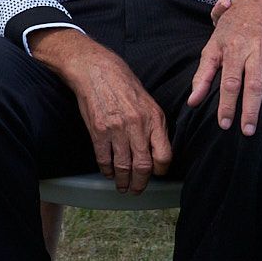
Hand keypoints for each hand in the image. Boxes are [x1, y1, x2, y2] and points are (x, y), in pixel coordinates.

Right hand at [31, 31, 171, 192]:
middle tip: (137, 189)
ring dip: (123, 182)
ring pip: (123, 167)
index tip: (156, 175)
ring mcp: (117, 129)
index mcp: (154, 118)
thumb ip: (153, 126)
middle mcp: (138, 125)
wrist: (97, 70)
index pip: (164, 155)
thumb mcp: (148, 102)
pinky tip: (109, 172)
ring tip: (123, 187)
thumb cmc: (123, 84)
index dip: (161, 170)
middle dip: (140, 183)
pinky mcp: (99, 131)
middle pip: (143, 167)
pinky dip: (107, 171)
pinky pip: (104, 160)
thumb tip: (157, 151)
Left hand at [190, 0, 261, 134]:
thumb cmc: (231, 28)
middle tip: (248, 131)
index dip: (227, 104)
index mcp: (235, 50)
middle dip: (252, 110)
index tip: (224, 124)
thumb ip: (203, 75)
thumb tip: (193, 101)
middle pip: (255, 84)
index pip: (230, 81)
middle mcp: (257, 51)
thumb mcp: (212, 46)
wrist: (258, 1)